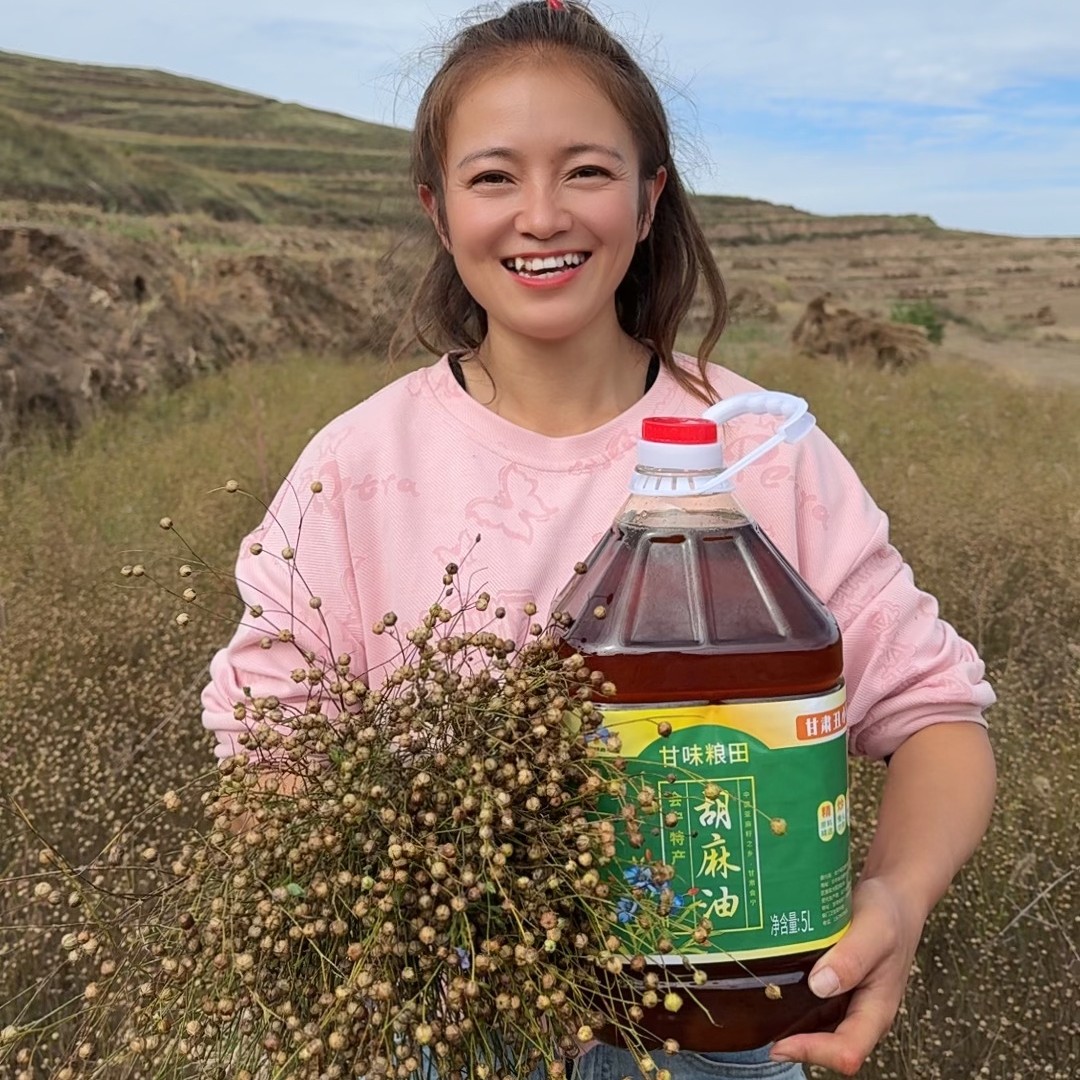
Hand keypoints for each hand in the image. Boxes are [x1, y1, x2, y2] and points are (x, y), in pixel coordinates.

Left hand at [768, 876, 925, 1075]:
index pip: (848, 1051)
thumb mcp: (874, 930)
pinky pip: (812, 1006)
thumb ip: (852, 957)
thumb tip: (820, 985)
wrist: (892, 899)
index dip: (813, 1053)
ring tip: (756, 1011)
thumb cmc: (888, 914)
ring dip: (790, 1027)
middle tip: (757, 1030)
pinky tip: (770, 987)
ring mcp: (847, 1001)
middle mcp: (861, 1013)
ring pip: (817, 1028)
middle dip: (795, 1045)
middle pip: (829, 1047)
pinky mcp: (835, 987)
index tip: (779, 1045)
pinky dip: (792, 1004)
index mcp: (877, 1010)